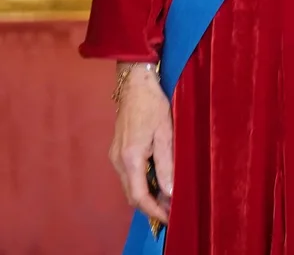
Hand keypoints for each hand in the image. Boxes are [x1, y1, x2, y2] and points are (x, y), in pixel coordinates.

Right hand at [109, 64, 173, 224]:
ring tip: (167, 196)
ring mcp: (115, 155)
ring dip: (147, 195)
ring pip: (130, 186)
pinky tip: (156, 179)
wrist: (134, 82)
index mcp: (131, 157)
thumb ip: (166, 163)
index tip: (169, 218)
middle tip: (172, 209)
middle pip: (132, 195)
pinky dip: (142, 182)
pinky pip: (129, 175)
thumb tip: (169, 191)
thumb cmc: (152, 103)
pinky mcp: (117, 150)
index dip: (154, 211)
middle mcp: (118, 160)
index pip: (140, 196)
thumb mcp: (165, 131)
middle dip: (151, 206)